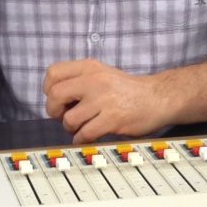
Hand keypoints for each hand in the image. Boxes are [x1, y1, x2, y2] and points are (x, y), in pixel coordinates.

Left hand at [43, 59, 166, 142]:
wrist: (157, 98)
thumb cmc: (126, 90)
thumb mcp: (102, 74)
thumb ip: (79, 80)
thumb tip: (53, 98)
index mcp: (89, 67)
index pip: (53, 73)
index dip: (48, 89)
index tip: (57, 99)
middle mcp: (94, 80)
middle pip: (55, 95)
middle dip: (54, 111)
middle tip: (63, 116)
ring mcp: (103, 100)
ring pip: (69, 119)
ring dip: (70, 128)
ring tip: (81, 127)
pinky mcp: (113, 119)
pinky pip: (85, 133)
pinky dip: (81, 139)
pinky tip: (87, 136)